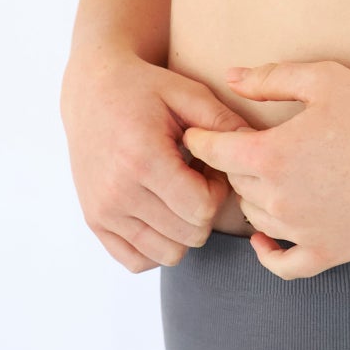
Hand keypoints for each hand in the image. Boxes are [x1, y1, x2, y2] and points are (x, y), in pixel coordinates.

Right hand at [60, 48, 255, 272]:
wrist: (91, 90)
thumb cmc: (143, 89)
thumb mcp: (187, 93)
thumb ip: (224, 122)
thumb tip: (257, 151)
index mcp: (143, 158)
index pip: (201, 209)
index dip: (219, 191)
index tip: (212, 167)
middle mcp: (118, 192)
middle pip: (189, 234)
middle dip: (205, 210)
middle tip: (198, 178)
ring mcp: (103, 212)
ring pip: (168, 254)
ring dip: (184, 229)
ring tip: (180, 193)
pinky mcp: (95, 222)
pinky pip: (138, 260)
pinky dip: (157, 245)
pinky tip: (162, 212)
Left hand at [183, 59, 349, 277]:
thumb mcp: (325, 80)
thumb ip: (271, 78)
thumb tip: (229, 77)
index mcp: (271, 155)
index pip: (212, 152)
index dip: (200, 139)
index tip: (198, 134)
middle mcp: (278, 198)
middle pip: (235, 183)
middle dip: (236, 164)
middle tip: (249, 148)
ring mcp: (300, 231)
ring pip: (254, 218)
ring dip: (255, 197)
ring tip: (271, 178)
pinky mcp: (325, 253)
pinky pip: (280, 264)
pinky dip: (266, 253)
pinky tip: (265, 239)